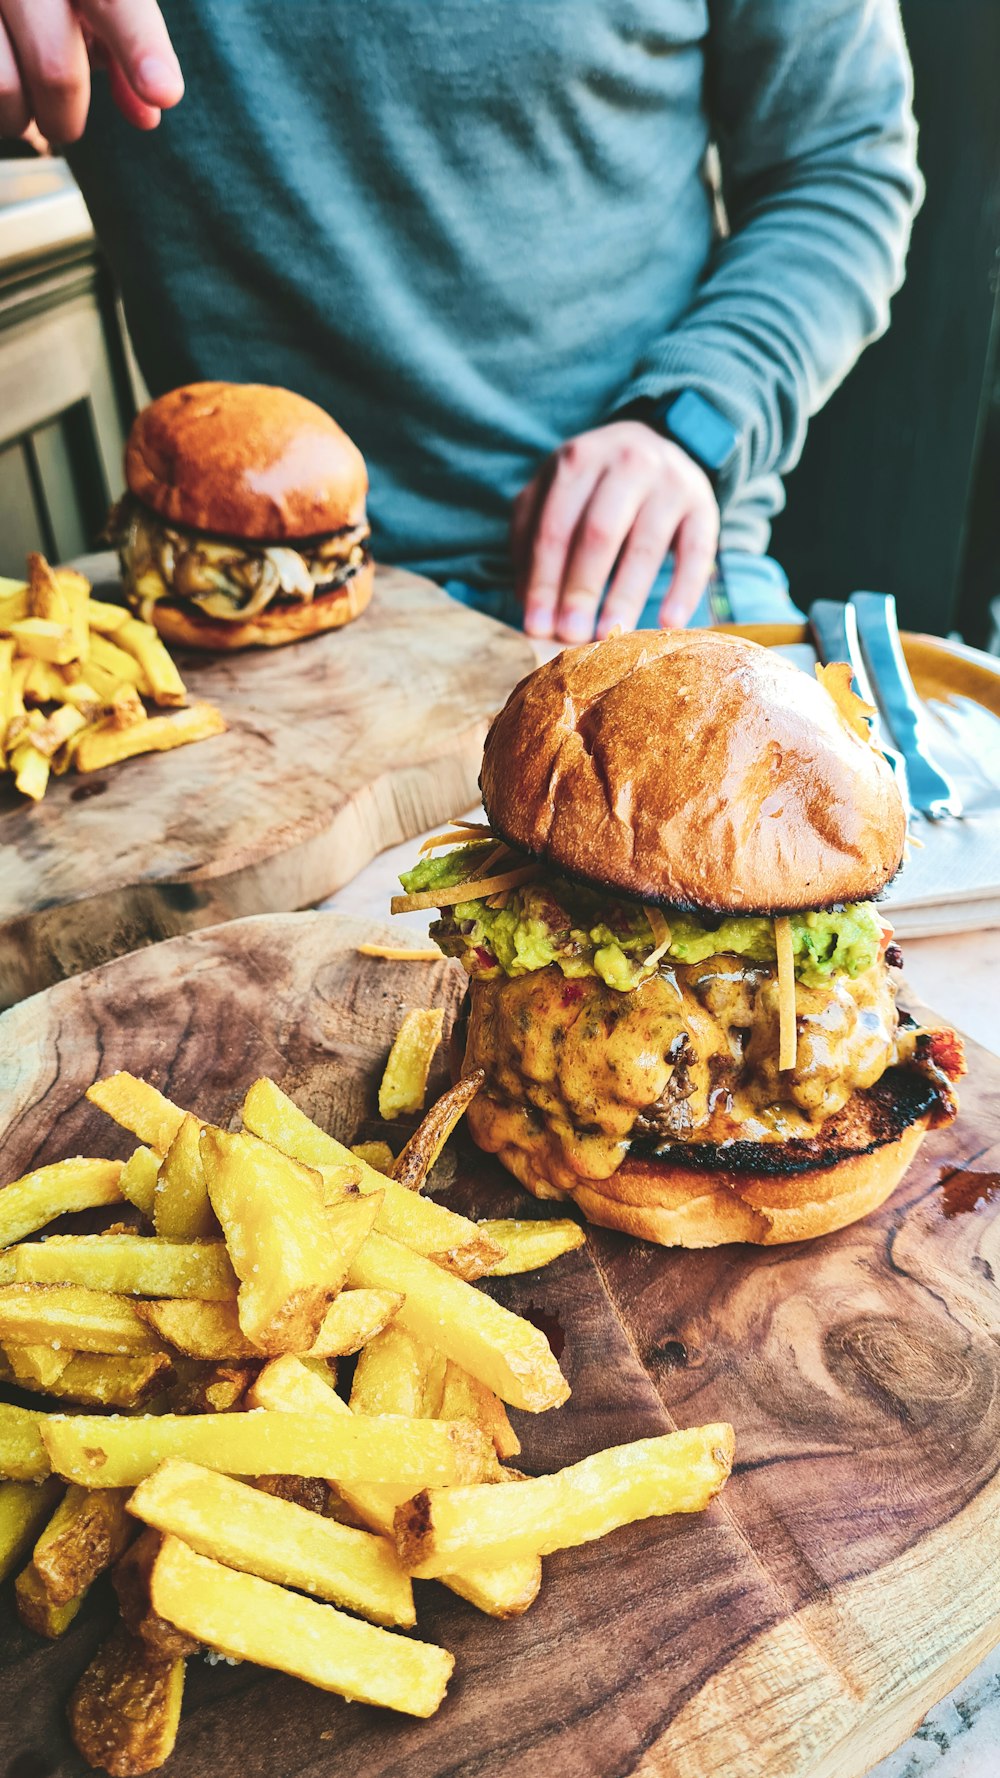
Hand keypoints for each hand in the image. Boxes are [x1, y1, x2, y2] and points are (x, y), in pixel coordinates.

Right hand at [0, 0, 182, 142]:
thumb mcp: (90, 4)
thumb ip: (124, 50)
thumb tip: (148, 116)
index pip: (116, 2)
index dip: (140, 46)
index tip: (163, 90)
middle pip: (57, 70)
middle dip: (66, 118)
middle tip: (63, 123)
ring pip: (5, 90)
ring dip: (18, 119)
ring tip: (20, 102)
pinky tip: (3, 95)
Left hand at [513, 420, 719, 642]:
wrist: (654, 444)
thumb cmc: (593, 484)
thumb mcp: (556, 493)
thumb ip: (532, 537)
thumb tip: (530, 603)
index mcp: (579, 458)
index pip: (554, 528)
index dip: (543, 581)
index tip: (536, 626)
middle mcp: (626, 462)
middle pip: (598, 535)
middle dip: (581, 590)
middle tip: (571, 636)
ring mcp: (670, 481)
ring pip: (645, 546)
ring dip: (625, 597)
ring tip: (611, 636)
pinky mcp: (704, 504)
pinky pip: (697, 551)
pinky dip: (684, 589)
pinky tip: (668, 623)